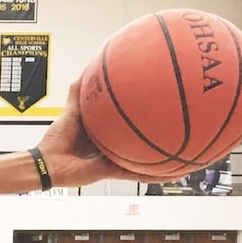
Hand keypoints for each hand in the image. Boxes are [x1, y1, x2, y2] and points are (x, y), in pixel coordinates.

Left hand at [39, 80, 187, 186]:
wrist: (46, 163)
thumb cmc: (56, 139)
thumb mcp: (72, 110)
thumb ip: (81, 91)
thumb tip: (90, 67)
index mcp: (109, 136)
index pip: (136, 127)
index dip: (152, 121)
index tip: (170, 110)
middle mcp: (116, 149)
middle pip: (148, 145)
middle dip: (169, 142)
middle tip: (192, 133)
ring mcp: (117, 162)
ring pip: (150, 163)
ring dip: (171, 163)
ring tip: (195, 160)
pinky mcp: (113, 172)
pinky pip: (138, 174)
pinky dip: (157, 175)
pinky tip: (177, 173)